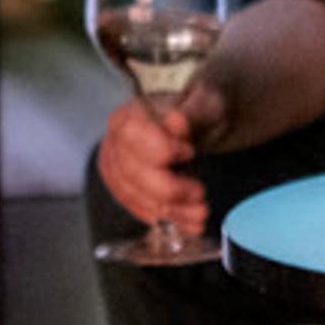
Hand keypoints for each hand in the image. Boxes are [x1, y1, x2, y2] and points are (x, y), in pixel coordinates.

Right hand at [97, 75, 211, 230]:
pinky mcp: (124, 188)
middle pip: (132, 173)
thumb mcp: (208, 103)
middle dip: (170, 189)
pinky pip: (138, 209)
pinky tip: (187, 221)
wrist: (203, 125)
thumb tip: (177, 121)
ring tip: (200, 213)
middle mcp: (116, 141)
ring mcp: (116, 167)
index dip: (161, 150)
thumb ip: (195, 112)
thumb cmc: (202, 111)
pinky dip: (165, 218)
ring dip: (171, 210)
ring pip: (135, 197)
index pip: (132, 134)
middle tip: (200, 193)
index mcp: (131, 114)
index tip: (190, 152)